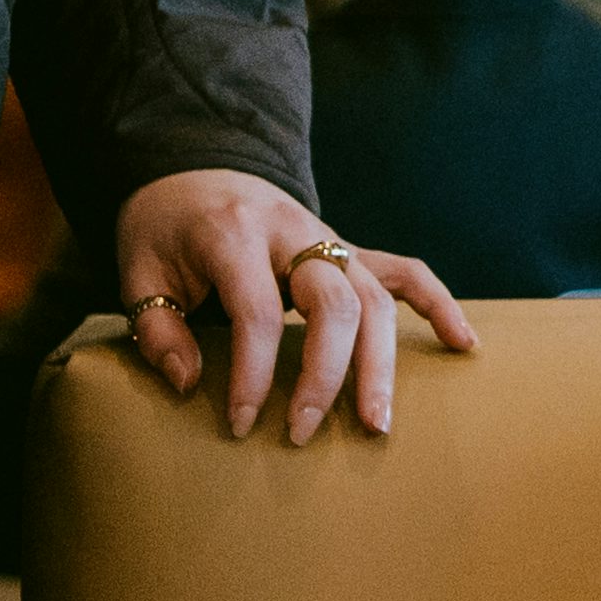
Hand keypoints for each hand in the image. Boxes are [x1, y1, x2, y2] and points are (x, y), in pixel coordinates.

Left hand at [116, 169, 475, 443]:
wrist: (194, 167)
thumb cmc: (164, 228)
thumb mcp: (137, 270)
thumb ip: (157, 326)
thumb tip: (190, 384)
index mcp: (234, 234)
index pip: (258, 311)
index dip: (253, 373)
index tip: (242, 423)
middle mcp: (293, 233)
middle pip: (333, 304)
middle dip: (326, 376)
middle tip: (304, 433)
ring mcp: (329, 238)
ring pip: (375, 298)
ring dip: (382, 363)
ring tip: (377, 423)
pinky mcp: (348, 249)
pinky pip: (405, 272)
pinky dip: (438, 306)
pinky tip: (463, 345)